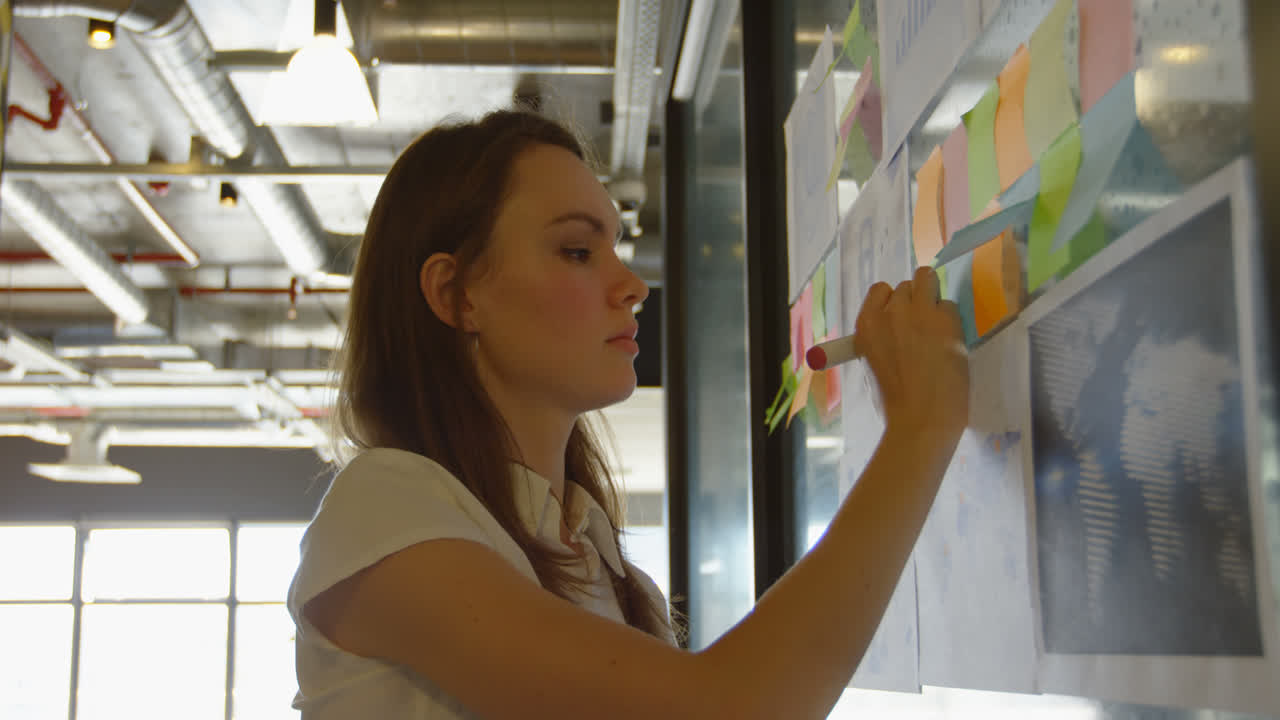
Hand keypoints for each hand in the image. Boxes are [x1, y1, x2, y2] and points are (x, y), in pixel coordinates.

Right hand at [855, 266, 968, 444]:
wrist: (922, 417)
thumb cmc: (895, 399)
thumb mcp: (873, 361)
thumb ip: (883, 335)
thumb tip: (899, 325)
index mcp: (866, 324)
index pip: (880, 290)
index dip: (893, 301)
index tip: (901, 318)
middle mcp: (890, 311)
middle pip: (906, 284)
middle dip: (916, 300)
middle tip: (924, 327)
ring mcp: (919, 311)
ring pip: (927, 278)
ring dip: (933, 299)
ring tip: (938, 326)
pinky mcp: (946, 318)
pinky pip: (950, 304)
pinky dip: (952, 320)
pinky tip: (950, 343)